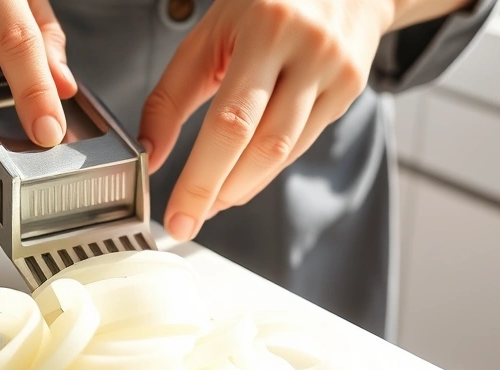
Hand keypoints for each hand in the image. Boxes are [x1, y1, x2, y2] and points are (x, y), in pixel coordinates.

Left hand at [138, 0, 394, 240]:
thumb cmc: (264, 4)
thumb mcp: (211, 33)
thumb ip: (174, 93)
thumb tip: (150, 152)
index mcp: (264, 28)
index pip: (228, 123)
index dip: (200, 179)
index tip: (177, 216)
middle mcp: (306, 50)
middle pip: (260, 146)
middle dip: (218, 192)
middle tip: (188, 218)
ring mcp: (334, 72)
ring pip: (283, 153)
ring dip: (240, 186)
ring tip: (211, 199)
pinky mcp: (349, 89)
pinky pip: (300, 144)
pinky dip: (265, 167)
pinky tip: (242, 174)